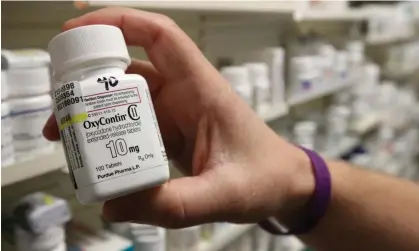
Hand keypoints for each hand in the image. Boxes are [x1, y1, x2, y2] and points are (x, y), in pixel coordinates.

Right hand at [43, 7, 313, 227]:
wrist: (283, 185)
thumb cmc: (265, 177)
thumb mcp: (223, 194)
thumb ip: (174, 203)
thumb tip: (116, 203)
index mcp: (201, 90)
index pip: (161, 36)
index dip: (119, 22)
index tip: (79, 30)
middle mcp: (185, 94)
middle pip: (129, 66)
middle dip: (89, 78)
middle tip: (60, 104)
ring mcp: (177, 112)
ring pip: (126, 95)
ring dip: (94, 108)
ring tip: (65, 132)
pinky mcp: (171, 130)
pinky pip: (133, 121)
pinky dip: (109, 129)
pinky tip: (94, 149)